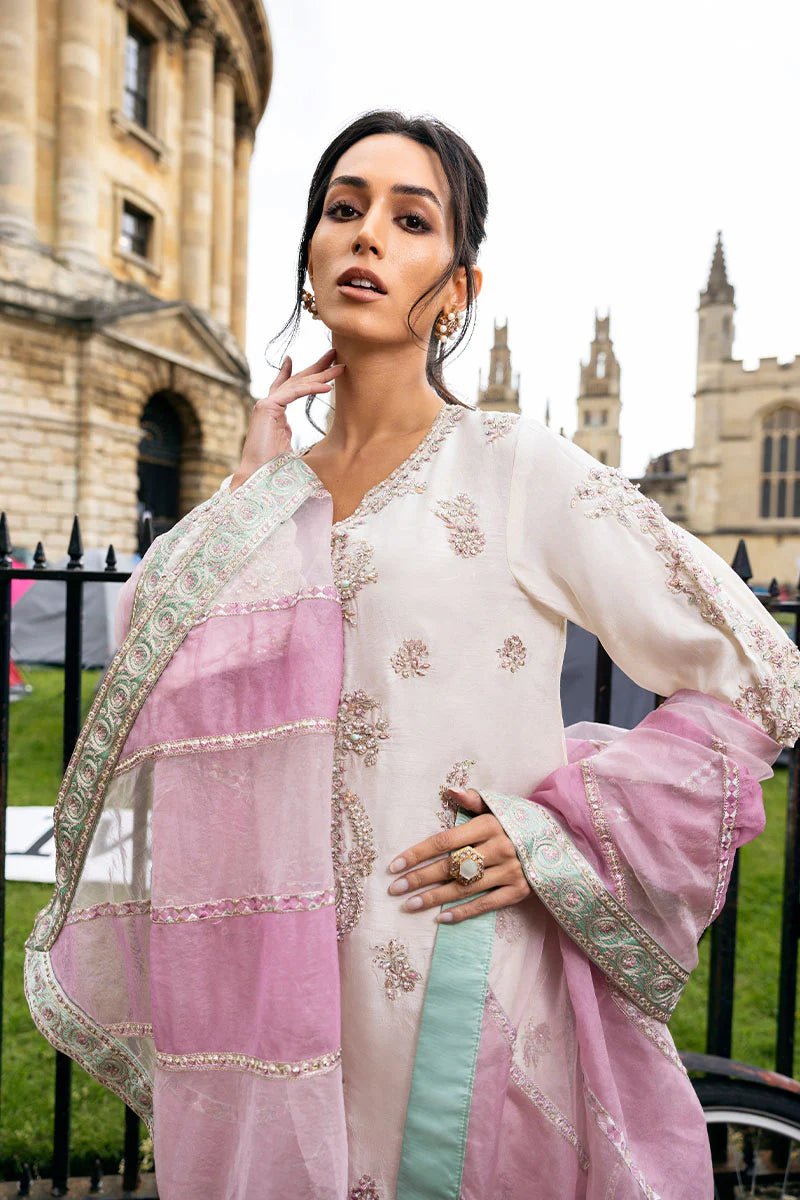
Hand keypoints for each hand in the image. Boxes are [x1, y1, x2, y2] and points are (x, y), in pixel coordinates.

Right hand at [230, 348, 344, 490]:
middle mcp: (269, 404)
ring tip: (340, 367)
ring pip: (298, 385)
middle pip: (296, 380)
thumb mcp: (289, 447)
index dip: (302, 373)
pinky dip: (312, 389)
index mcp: (274, 413)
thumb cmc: (272, 468)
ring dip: (321, 375)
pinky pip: (294, 393)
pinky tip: (328, 387)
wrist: (257, 477)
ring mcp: (266, 404)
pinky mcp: (267, 408)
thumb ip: (293, 436)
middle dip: (317, 366)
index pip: (290, 388)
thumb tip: (308, 446)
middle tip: (334, 353)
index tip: (313, 361)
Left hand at [386, 787, 531, 923]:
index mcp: (489, 824)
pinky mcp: (519, 891)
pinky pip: (485, 904)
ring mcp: (510, 871)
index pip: (445, 840)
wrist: (557, 841)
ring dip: (434, 898)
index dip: (418, 853)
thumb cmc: (516, 822)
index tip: (395, 865)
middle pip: (451, 866)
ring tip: (409, 905)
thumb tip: (449, 790)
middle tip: (395, 889)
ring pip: (464, 888)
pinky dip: (462, 912)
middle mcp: (499, 847)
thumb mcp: (497, 806)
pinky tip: (440, 918)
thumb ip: (472, 800)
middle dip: (419, 878)